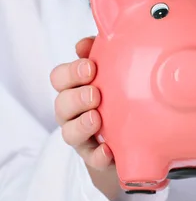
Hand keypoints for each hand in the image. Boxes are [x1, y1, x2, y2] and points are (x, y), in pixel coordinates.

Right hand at [50, 36, 119, 200]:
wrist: (131, 135)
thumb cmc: (117, 95)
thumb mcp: (112, 72)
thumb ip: (102, 53)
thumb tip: (87, 42)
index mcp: (74, 88)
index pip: (60, 78)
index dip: (71, 72)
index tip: (90, 67)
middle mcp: (72, 112)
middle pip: (61, 104)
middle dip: (76, 98)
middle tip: (95, 94)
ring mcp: (82, 136)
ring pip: (70, 132)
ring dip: (82, 125)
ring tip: (96, 119)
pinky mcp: (95, 156)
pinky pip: (92, 158)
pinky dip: (99, 154)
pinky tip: (109, 149)